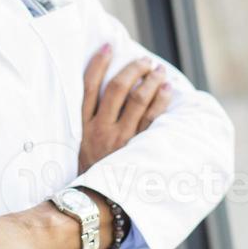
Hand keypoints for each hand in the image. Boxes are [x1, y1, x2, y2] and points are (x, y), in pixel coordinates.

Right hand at [78, 45, 171, 172]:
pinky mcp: (137, 148)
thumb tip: (106, 92)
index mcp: (84, 125)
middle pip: (117, 88)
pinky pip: (152, 119)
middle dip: (133, 69)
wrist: (95, 202)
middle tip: (144, 60)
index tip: (109, 46)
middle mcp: (101, 129)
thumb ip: (90, 122)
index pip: (89, 86)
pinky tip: (167, 89)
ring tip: (158, 70)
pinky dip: (160, 100)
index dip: (99, 63)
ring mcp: (120, 138)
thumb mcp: (80, 146)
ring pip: (137, 100)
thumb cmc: (90, 171)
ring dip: (150, 80)